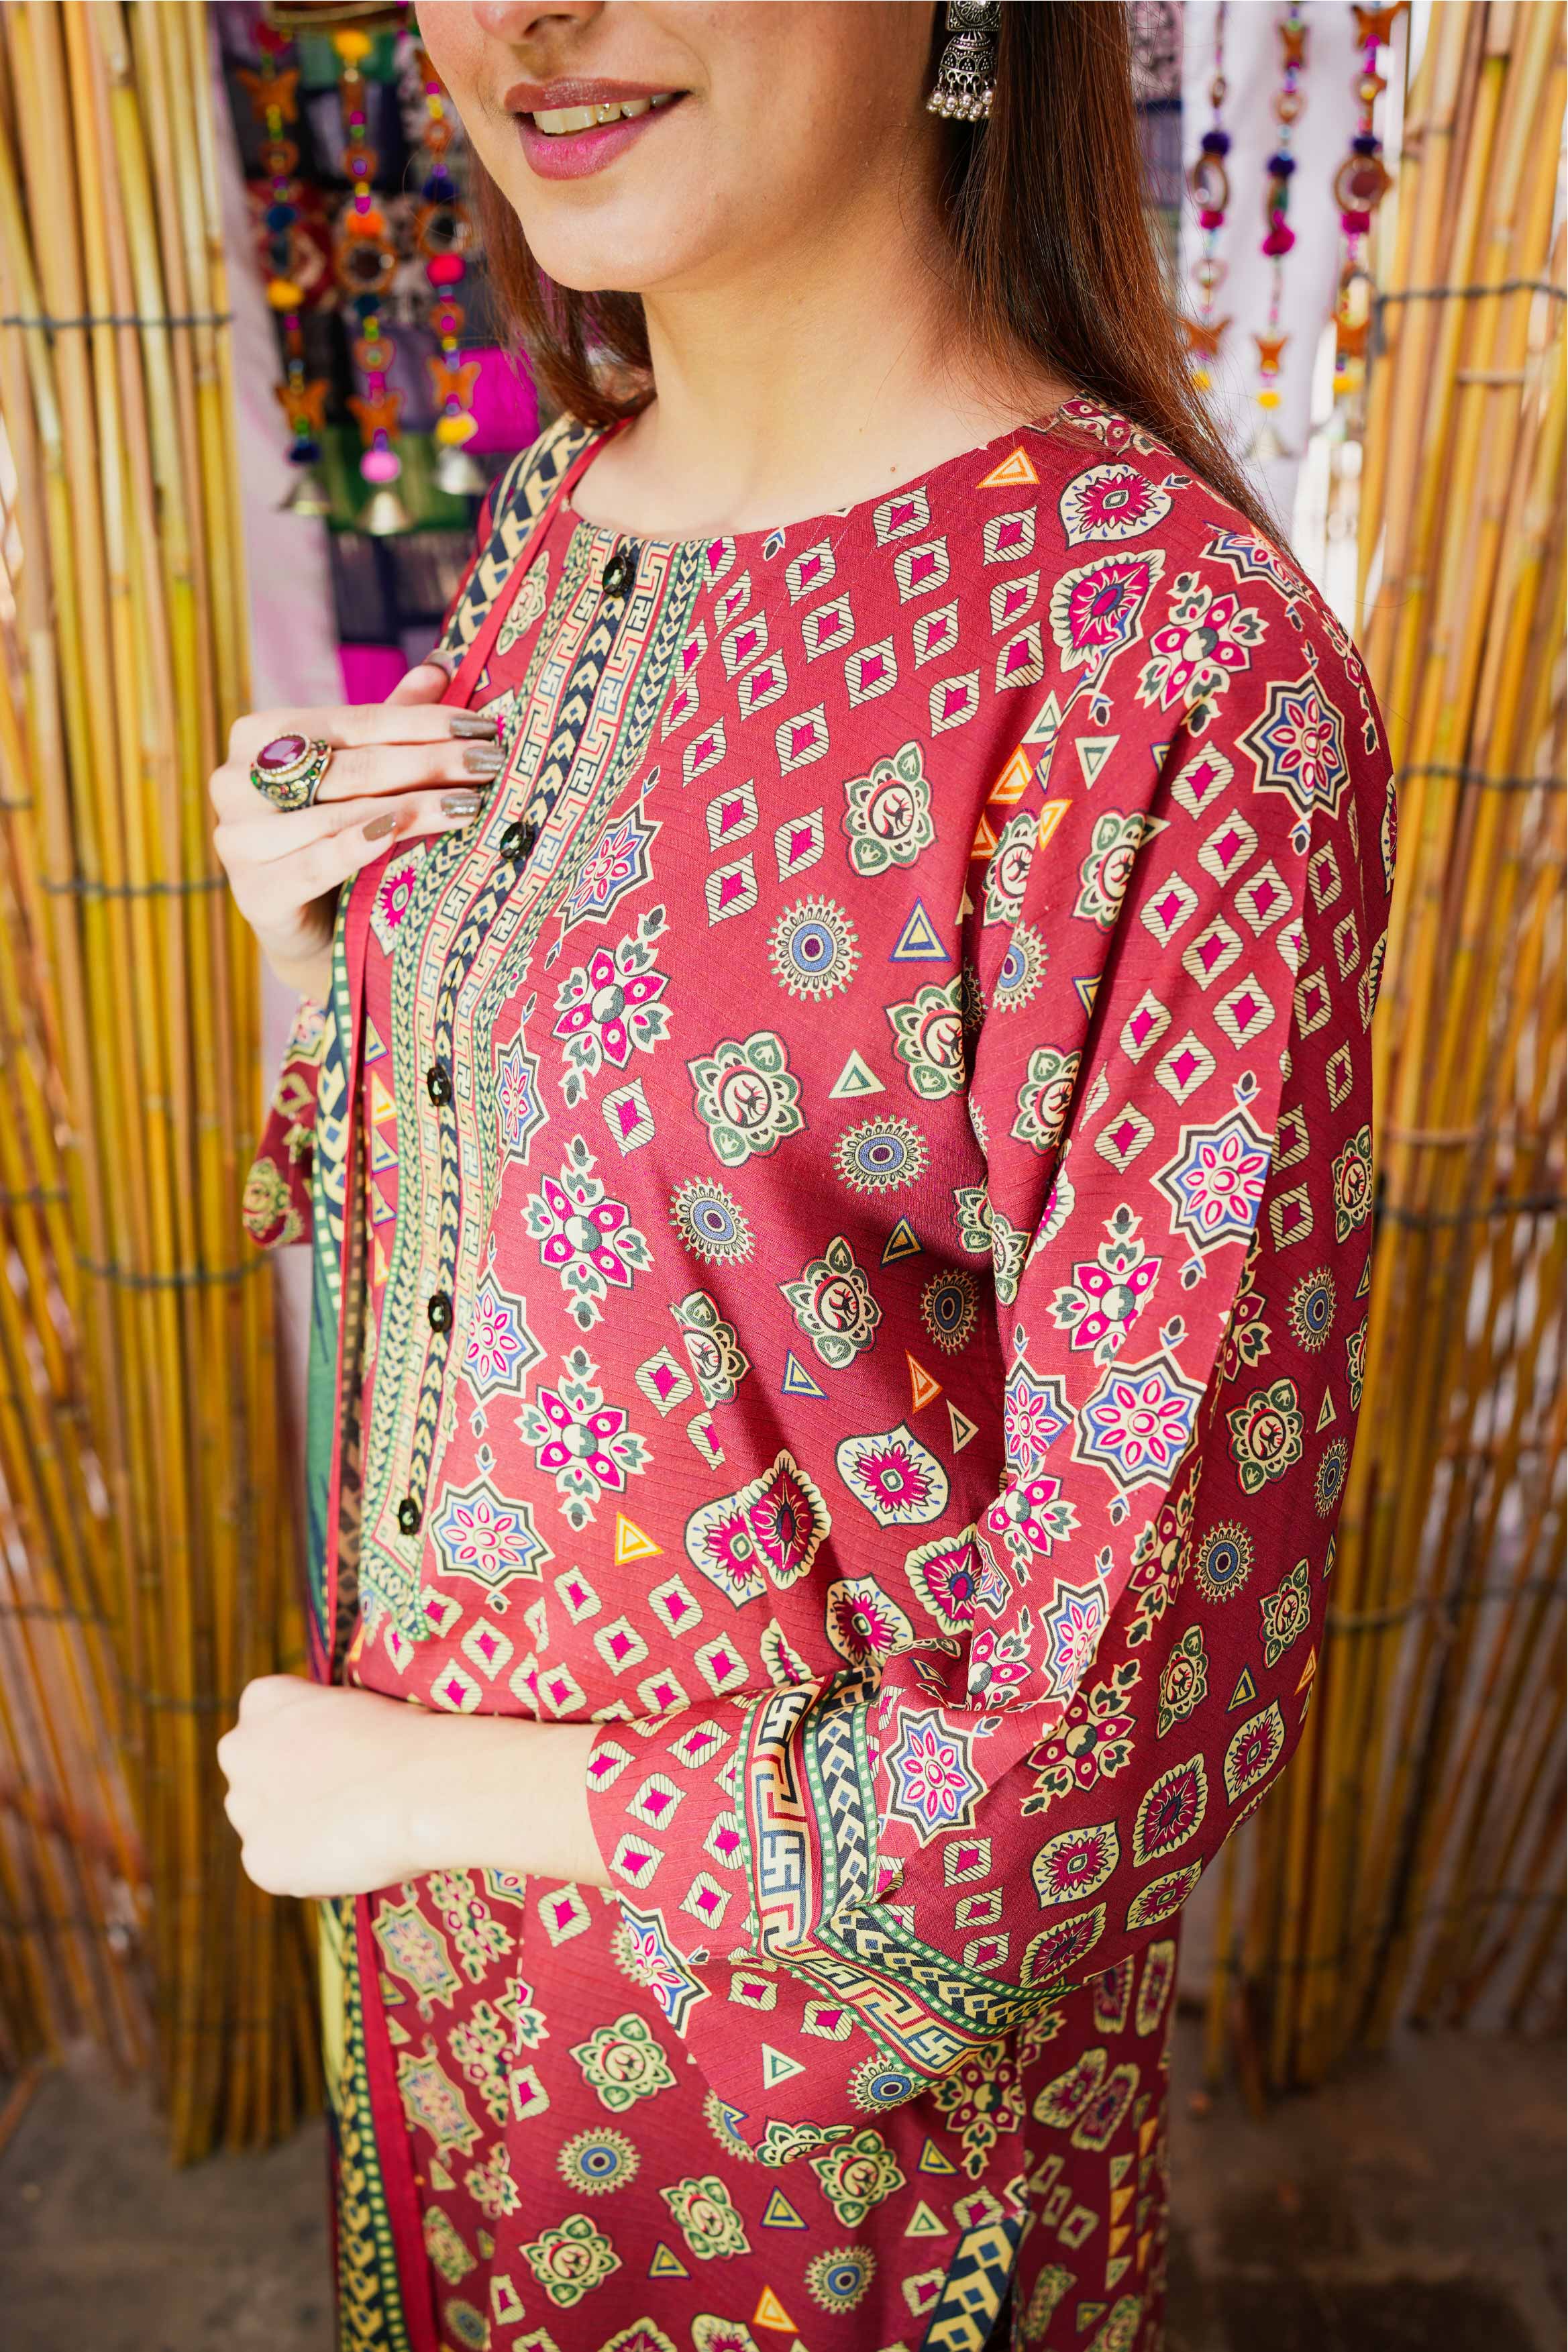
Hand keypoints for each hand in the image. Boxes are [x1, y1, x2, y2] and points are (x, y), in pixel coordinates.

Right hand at [210, 662, 504, 1002]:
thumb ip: (393, 721)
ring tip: (469, 804)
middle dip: (428, 763)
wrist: (311, 927)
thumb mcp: (364, 774)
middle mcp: (237, 780)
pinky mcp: (253, 893)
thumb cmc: (338, 835)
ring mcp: (239, 837)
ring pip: (340, 814)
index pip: (355, 722)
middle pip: (352, 767)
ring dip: (412, 807)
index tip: (482, 728)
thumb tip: (442, 663)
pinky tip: (398, 833)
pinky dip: (358, 846)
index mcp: (260, 736)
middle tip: (489, 764)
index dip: (423, 723)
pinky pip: (315, 862)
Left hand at [217, 1675, 440, 1897]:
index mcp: (263, 1699)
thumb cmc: (404, 1736)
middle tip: (345, 1797)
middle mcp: (238, 1750)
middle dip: (291, 1789)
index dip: (308, 1744)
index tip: (342, 1754)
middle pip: (259, 1776)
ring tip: (356, 1828)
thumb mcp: (353, 1706)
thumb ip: (321, 1729)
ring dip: (299, 1831)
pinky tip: (352, 1855)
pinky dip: (312, 1870)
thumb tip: (326, 1759)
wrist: (421, 1784)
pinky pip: (283, 1869)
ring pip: (268, 1825)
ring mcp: (244, 1809)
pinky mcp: (259, 1861)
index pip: (270, 1723)